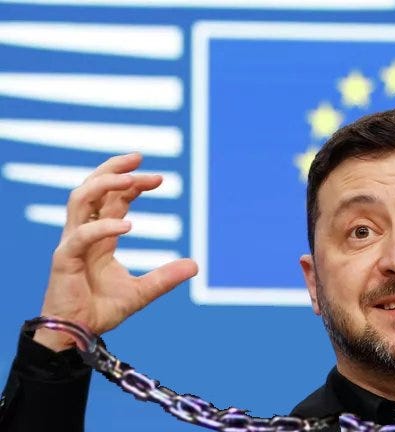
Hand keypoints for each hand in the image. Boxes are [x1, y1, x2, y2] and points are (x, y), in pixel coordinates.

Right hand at [34, 153, 197, 350]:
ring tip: (132, 180)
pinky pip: (81, 236)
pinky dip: (104, 227)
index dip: (134, 184)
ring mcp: (71, 244)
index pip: (114, 199)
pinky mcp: (63, 260)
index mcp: (100, 236)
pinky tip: (129, 224)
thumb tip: (196, 266)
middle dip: (114, 169)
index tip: (160, 178)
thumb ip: (166, 277)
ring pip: (80, 200)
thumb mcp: (142, 292)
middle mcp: (83, 234)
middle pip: (92, 188)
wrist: (77, 335)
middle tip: (139, 157)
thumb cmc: (101, 310)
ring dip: (104, 184)